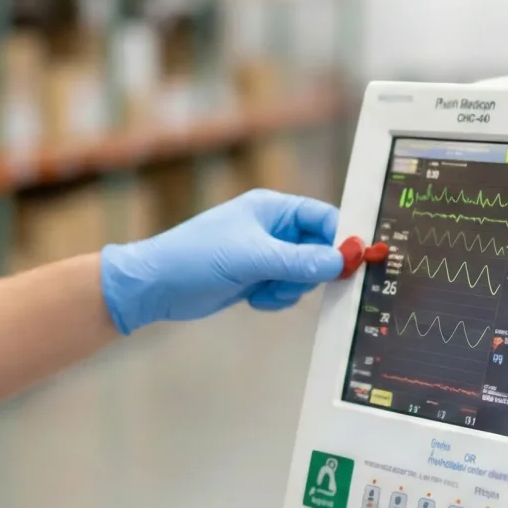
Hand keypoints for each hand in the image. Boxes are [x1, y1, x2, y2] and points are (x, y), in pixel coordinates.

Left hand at [99, 190, 343, 334]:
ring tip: (263, 290)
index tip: (351, 264)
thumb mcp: (253, 258)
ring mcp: (265, 254)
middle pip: (318, 249)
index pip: (323, 218)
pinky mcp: (256, 277)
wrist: (156, 286)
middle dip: (309, 271)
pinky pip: (286, 289)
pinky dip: (276, 298)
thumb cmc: (197, 258)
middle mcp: (272, 228)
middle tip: (290, 281)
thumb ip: (299, 261)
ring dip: (290, 288)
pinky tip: (253, 299)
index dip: (340, 240)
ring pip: (303, 274)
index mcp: (272, 208)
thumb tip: (341, 261)